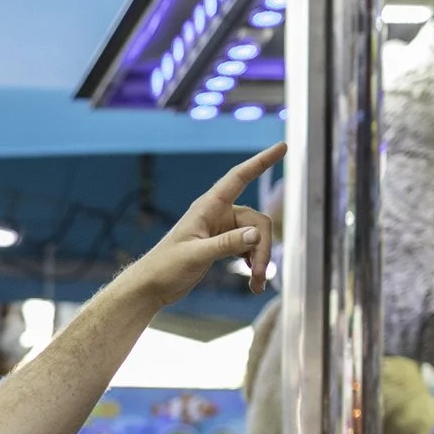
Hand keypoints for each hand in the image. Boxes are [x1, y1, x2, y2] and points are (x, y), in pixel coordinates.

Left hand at [128, 145, 281, 313]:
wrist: (151, 286)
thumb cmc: (166, 267)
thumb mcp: (196, 255)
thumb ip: (226, 244)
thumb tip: (256, 234)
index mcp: (208, 207)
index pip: (239, 177)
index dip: (261, 161)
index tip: (282, 147)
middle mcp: (217, 214)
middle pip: (256, 221)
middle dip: (263, 248)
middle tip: (260, 275)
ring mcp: (221, 229)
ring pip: (255, 236)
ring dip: (260, 259)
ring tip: (257, 284)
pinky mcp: (222, 244)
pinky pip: (248, 246)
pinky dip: (254, 262)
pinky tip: (253, 280)